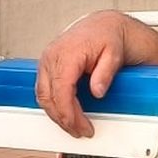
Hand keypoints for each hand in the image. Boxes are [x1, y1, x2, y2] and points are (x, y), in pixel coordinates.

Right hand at [36, 12, 129, 137]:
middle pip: (49, 97)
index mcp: (67, 53)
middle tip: (80, 130)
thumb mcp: (114, 54)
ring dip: (56, 114)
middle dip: (63, 119)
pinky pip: (43, 90)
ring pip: (43, 96)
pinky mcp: (46, 66)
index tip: (80, 126)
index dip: (69, 113)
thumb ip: (105, 73)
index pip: (61, 90)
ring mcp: (46, 61)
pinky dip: (53, 104)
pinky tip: (65, 112)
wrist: (103, 27)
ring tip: (74, 124)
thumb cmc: (108, 37)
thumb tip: (97, 91)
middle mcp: (52, 56)